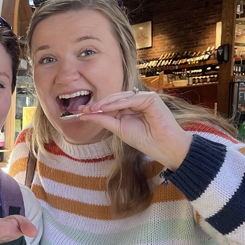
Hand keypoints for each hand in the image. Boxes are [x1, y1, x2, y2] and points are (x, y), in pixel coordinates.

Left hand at [76, 90, 192, 169]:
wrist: (163, 146)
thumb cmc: (145, 140)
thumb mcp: (119, 129)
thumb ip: (105, 120)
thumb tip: (87, 114)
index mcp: (130, 109)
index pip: (110, 105)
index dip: (96, 107)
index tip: (81, 111)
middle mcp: (136, 102)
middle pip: (114, 99)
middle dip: (98, 104)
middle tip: (84, 109)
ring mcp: (144, 98)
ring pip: (121, 97)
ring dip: (105, 103)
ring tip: (92, 108)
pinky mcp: (151, 98)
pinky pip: (130, 99)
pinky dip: (117, 104)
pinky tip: (106, 108)